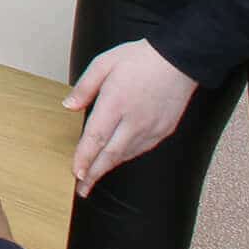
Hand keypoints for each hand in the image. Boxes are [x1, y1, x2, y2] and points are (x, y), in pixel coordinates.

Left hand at [66, 39, 196, 196]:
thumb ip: (85, 87)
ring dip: (109, 167)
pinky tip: (117, 160)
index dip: (85, 158)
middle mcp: (134, 120)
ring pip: (126, 155)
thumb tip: (68, 106)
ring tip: (94, 177)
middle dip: (94, 173)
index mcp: (116, 103)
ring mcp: (151, 127)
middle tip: (82, 189)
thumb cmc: (140, 58)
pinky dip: (126, 157)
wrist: (179, 59)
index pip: (96, 138)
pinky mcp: (164, 130)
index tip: (76, 173)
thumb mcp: (104, 63)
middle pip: (111, 154)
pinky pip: (141, 149)